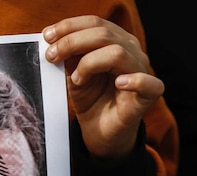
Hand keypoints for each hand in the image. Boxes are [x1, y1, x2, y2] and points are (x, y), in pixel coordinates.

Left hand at [43, 15, 163, 160]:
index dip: (69, 26)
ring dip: (89, 63)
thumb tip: (53, 40)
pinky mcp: (149, 95)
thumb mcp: (74, 74)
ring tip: (76, 79)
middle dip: (72, 42)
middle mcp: (131, 51)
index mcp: (116, 41)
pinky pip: (149, 82)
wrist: (99, 132)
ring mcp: (142, 71)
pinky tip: (118, 83)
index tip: (47, 36)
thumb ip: (69, 56)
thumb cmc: (91, 99)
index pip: (95, 23)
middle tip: (51, 56)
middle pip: (104, 34)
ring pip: (118, 52)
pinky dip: (134, 80)